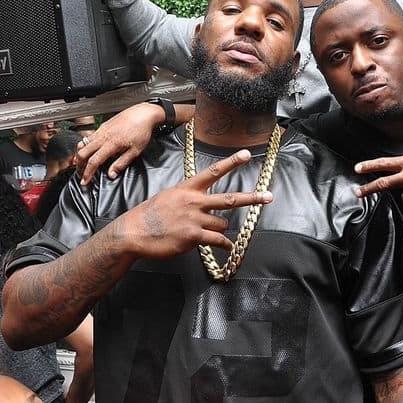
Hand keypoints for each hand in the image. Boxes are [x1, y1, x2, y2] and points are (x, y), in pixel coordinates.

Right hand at [75, 102, 164, 183]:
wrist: (143, 114)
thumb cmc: (141, 130)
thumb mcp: (135, 151)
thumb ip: (121, 163)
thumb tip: (111, 174)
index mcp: (111, 144)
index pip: (93, 162)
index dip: (87, 173)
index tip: (84, 181)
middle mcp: (103, 136)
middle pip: (83, 152)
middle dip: (79, 165)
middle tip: (80, 174)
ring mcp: (101, 130)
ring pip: (83, 143)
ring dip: (79, 155)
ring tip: (79, 164)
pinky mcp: (102, 126)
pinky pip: (87, 137)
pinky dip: (83, 145)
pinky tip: (86, 150)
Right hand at [122, 149, 272, 259]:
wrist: (134, 232)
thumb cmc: (150, 215)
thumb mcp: (168, 197)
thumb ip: (188, 196)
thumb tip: (203, 202)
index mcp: (187, 189)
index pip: (213, 172)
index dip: (231, 163)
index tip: (246, 154)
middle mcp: (194, 202)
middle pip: (229, 198)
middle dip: (252, 198)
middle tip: (269, 196)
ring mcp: (195, 219)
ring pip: (222, 223)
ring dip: (219, 228)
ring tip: (205, 231)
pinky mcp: (194, 236)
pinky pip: (218, 240)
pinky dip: (224, 244)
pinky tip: (227, 247)